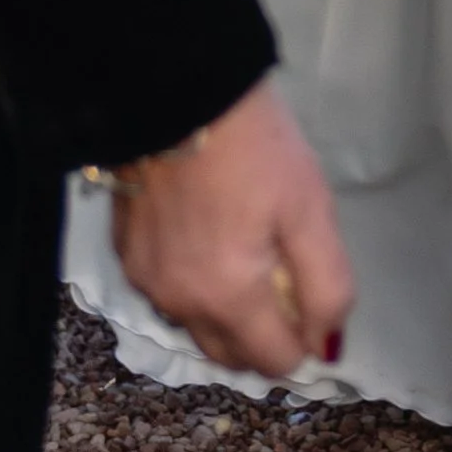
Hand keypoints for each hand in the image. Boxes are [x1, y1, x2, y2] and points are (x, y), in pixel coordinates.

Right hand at [111, 76, 353, 379]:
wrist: (180, 90)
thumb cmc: (256, 148)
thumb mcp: (310, 209)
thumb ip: (326, 285)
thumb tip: (327, 345)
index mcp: (228, 299)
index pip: (274, 360)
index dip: (305, 339)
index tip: (314, 298)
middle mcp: (179, 305)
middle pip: (230, 355)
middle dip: (264, 335)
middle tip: (286, 281)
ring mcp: (145, 282)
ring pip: (196, 326)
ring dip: (226, 314)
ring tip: (247, 254)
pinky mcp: (125, 253)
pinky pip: (167, 293)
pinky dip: (193, 285)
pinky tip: (207, 239)